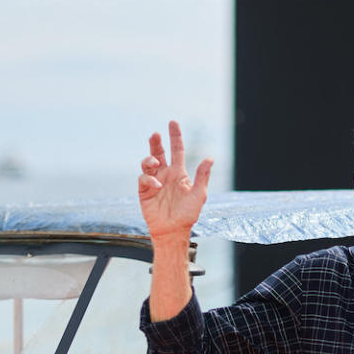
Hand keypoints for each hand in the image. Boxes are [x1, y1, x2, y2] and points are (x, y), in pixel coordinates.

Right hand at [138, 120, 212, 243]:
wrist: (173, 231)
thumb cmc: (188, 215)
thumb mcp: (199, 195)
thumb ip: (202, 176)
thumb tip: (210, 158)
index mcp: (179, 173)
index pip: (177, 150)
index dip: (175, 136)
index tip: (172, 122)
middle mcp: (165, 174)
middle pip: (158, 152)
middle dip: (156, 142)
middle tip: (155, 134)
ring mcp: (154, 182)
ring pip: (148, 163)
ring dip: (150, 159)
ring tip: (155, 163)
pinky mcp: (144, 191)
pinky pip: (143, 179)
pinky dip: (148, 179)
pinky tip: (157, 185)